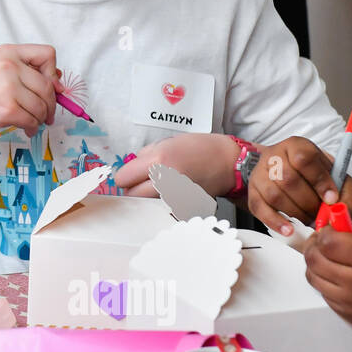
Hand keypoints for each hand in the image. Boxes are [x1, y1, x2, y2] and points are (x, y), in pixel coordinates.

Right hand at [0, 43, 57, 141]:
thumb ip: (22, 71)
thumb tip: (58, 81)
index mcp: (7, 52)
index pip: (47, 54)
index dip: (53, 72)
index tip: (50, 86)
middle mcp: (10, 66)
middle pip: (48, 85)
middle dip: (51, 103)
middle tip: (47, 114)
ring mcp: (9, 88)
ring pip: (42, 106)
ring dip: (41, 118)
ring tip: (31, 122)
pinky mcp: (7, 109)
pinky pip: (33, 120)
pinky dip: (32, 128)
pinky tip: (25, 129)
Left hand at [113, 134, 238, 196]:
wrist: (228, 163)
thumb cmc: (202, 149)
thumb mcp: (167, 142)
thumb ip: (145, 156)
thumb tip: (130, 168)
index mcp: (158, 161)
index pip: (123, 178)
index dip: (125, 175)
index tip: (129, 174)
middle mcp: (165, 180)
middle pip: (131, 195)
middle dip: (132, 188)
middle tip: (140, 181)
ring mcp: (174, 197)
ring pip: (145, 204)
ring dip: (146, 197)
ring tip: (157, 186)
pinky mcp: (182, 207)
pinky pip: (162, 208)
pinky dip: (162, 203)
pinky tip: (171, 193)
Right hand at [247, 136, 351, 234]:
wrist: (288, 172)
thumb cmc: (313, 176)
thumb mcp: (336, 176)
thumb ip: (346, 192)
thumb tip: (343, 210)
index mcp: (297, 146)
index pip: (304, 159)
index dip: (319, 181)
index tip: (331, 199)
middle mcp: (275, 156)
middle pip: (288, 180)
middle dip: (308, 202)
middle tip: (320, 214)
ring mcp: (260, 174)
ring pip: (274, 195)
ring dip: (295, 213)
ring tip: (308, 219)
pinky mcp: (252, 192)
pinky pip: (260, 209)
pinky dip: (275, 221)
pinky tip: (288, 229)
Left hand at [302, 228, 351, 340]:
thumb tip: (338, 228)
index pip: (329, 242)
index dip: (324, 232)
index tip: (330, 230)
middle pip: (314, 258)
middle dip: (313, 245)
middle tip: (321, 241)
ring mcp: (350, 301)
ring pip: (312, 277)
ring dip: (315, 264)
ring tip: (327, 258)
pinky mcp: (346, 315)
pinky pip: (322, 293)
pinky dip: (324, 282)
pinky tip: (336, 276)